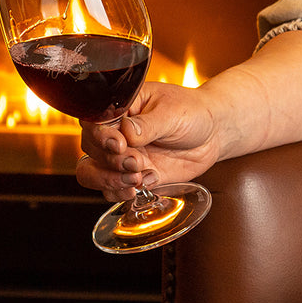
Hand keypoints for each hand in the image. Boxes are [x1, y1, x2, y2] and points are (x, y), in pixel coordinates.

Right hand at [77, 81, 219, 199]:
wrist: (212, 135)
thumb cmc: (190, 113)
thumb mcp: (172, 112)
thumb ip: (148, 124)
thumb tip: (126, 132)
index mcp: (119, 110)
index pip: (93, 122)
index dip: (100, 136)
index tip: (120, 144)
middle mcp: (114, 134)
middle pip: (90, 149)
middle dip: (110, 161)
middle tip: (136, 162)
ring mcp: (121, 157)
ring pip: (93, 173)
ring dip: (111, 181)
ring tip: (137, 180)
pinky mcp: (131, 177)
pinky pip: (112, 190)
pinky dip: (123, 192)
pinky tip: (147, 183)